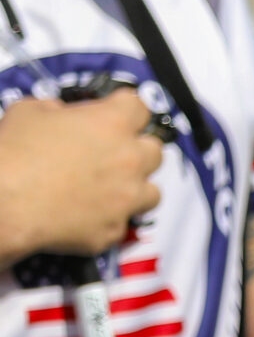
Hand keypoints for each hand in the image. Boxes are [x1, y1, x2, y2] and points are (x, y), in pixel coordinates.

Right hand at [0, 90, 163, 262]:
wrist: (6, 203)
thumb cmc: (14, 155)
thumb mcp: (27, 111)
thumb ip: (54, 108)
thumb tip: (60, 114)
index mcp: (111, 124)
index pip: (139, 107)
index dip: (126, 109)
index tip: (118, 112)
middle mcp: (129, 160)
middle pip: (155, 151)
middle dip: (138, 150)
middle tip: (114, 152)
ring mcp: (127, 198)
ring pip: (153, 192)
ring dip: (136, 188)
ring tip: (112, 188)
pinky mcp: (115, 230)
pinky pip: (123, 222)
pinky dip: (110, 218)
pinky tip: (88, 214)